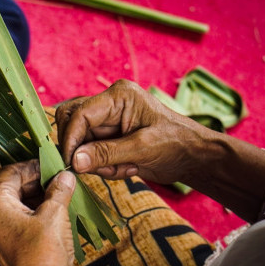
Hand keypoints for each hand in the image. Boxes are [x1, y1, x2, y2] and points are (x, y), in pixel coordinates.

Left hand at [0, 160, 75, 265]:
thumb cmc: (43, 255)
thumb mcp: (54, 214)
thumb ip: (58, 189)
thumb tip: (65, 176)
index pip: (11, 171)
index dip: (33, 165)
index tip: (52, 164)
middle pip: (11, 185)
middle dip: (37, 181)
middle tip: (58, 178)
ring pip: (15, 201)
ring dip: (37, 195)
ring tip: (60, 192)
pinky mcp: (3, 241)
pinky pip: (16, 216)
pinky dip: (33, 210)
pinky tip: (53, 208)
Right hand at [56, 79, 264, 222]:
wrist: (194, 156)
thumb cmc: (176, 145)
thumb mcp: (142, 149)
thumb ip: (106, 154)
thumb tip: (74, 161)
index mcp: (118, 96)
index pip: (80, 114)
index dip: (71, 139)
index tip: (70, 163)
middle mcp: (109, 104)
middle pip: (73, 123)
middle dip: (82, 149)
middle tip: (98, 169)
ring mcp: (108, 120)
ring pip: (81, 141)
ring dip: (96, 161)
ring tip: (126, 168)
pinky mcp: (109, 136)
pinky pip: (91, 152)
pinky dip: (103, 166)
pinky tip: (128, 168)